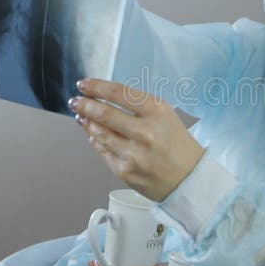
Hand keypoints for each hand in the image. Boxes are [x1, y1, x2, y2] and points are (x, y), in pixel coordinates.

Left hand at [69, 78, 204, 200]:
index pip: (120, 93)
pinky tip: (91, 132)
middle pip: (104, 113)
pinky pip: (102, 150)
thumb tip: (103, 99)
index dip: (97, 87)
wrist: (189, 180)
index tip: (84, 84)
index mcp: (158, 112)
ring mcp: (133, 154)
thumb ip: (138, 107)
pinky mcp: (124, 171)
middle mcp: (145, 132)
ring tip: (81, 115)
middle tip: (75, 100)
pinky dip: (94, 139)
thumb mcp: (166, 117)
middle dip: (85, 104)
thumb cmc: (178, 145)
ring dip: (86, 122)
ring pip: (99, 133)